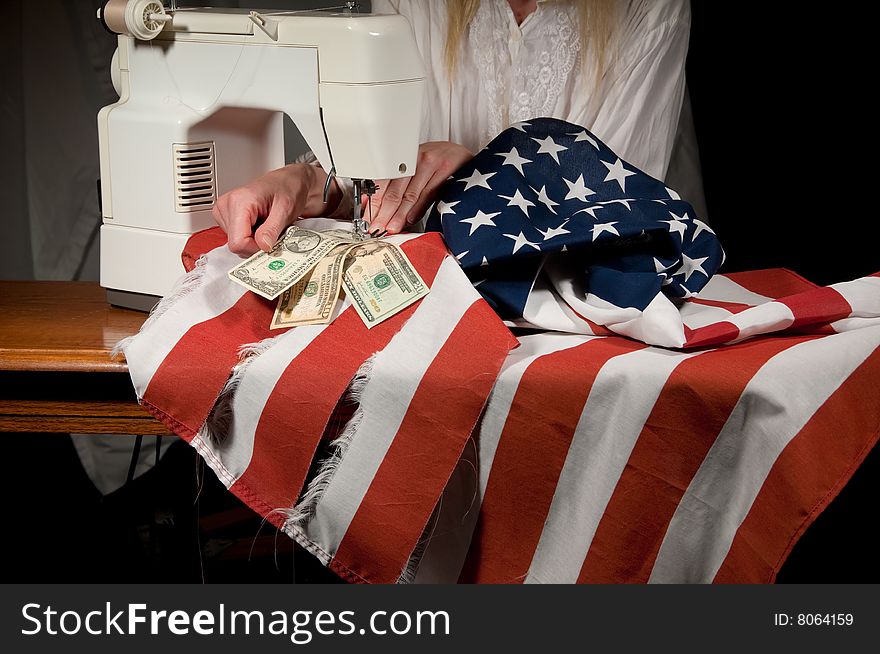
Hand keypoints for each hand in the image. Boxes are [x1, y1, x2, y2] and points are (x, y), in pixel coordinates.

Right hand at [212, 163, 338, 255]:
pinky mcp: (226, 218)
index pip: (237, 242)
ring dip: (254, 241)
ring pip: (236, 243)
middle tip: (271, 231)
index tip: (270, 243)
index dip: (255, 249)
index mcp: (239, 201)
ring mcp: (224, 212)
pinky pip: (237, 239)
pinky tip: (260, 225)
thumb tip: (263, 246)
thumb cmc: (287, 189)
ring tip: (266, 225)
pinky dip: (251, 237)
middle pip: (236, 244)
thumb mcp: (286, 209)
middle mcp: (226, 206)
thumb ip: (272, 229)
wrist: (288, 182)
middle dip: (256, 245)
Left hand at [366, 141, 472, 233]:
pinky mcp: (445, 170)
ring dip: (399, 215)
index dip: (374, 202)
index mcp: (403, 158)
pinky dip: (417, 209)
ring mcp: (431, 163)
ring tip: (391, 227)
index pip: (383, 182)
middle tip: (377, 227)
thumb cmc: (438, 164)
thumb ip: (400, 186)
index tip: (369, 218)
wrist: (464, 155)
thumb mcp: (417, 170)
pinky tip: (410, 220)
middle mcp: (415, 158)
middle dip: (383, 213)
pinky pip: (428, 194)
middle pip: (394, 191)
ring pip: (410, 195)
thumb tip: (380, 207)